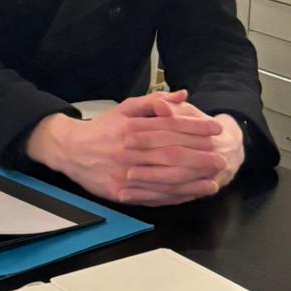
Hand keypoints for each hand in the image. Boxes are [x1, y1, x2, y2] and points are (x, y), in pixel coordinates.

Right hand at [24, 91, 238, 207]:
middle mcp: (128, 150)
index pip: (170, 127)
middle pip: (171, 153)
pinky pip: (153, 195)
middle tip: (221, 157)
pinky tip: (192, 193)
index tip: (215, 130)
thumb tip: (182, 95)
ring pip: (164, 176)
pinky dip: (175, 196)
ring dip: (193, 179)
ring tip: (214, 178)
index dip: (195, 128)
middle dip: (200, 156)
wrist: (70, 150)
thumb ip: (154, 102)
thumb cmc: (102, 129)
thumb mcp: (125, 108)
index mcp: (131, 127)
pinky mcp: (121, 192)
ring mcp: (124, 173)